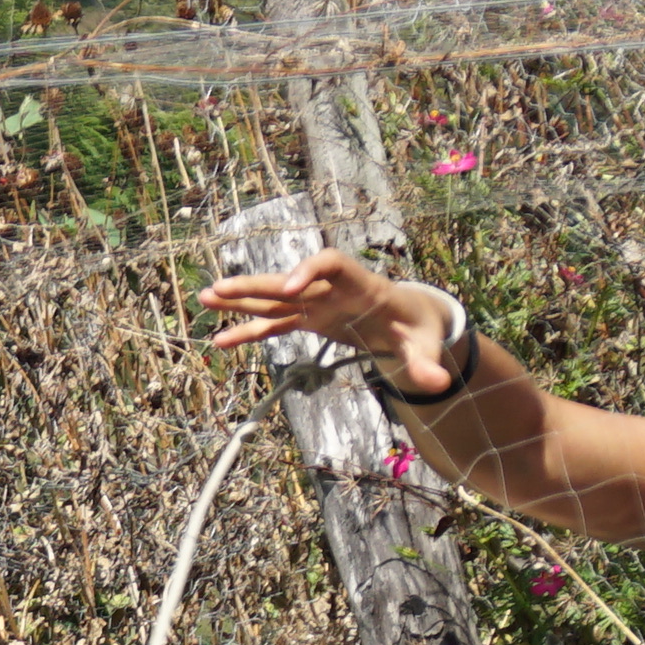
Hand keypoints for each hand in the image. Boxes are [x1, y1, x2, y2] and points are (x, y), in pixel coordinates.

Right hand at [195, 245, 453, 394]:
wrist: (410, 322)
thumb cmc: (417, 329)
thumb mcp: (425, 345)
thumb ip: (427, 362)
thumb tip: (438, 381)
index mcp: (361, 284)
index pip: (331, 263)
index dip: (308, 271)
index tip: (288, 290)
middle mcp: (332, 289)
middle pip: (288, 279)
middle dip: (255, 284)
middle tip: (220, 288)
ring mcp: (316, 303)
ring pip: (272, 299)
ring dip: (240, 300)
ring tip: (205, 300)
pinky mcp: (308, 320)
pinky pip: (274, 325)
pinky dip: (249, 331)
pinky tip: (222, 340)